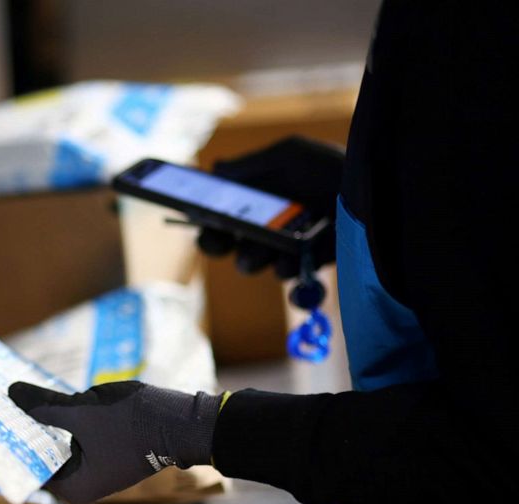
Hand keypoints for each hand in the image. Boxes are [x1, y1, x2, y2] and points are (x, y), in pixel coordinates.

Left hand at [9, 381, 222, 503]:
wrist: (181, 422)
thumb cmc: (131, 424)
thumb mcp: (81, 412)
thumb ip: (43, 407)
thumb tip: (11, 393)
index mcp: (71, 488)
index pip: (27, 466)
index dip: (9, 441)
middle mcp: (80, 485)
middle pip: (41, 454)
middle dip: (24, 429)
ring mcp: (93, 468)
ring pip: (57, 441)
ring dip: (44, 421)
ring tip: (16, 397)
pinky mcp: (103, 451)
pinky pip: (73, 435)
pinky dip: (63, 420)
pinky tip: (48, 399)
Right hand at [198, 136, 343, 277]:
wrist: (373, 180)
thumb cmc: (329, 164)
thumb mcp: (290, 155)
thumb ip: (253, 164)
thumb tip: (216, 170)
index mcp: (251, 205)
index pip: (216, 222)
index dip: (204, 224)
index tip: (201, 221)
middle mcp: (261, 230)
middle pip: (225, 248)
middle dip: (219, 245)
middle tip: (226, 241)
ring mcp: (283, 250)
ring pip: (252, 264)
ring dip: (254, 257)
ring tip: (267, 250)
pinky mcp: (308, 265)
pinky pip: (288, 276)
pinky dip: (289, 268)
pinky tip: (297, 258)